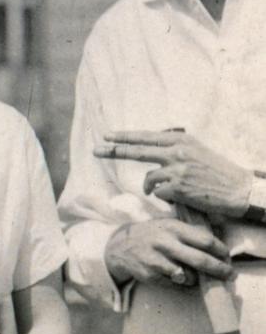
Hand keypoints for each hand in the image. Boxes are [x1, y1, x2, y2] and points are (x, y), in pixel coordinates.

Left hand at [96, 129, 252, 219]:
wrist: (237, 189)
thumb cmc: (216, 171)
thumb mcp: (195, 150)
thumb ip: (173, 148)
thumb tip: (151, 146)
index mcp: (179, 140)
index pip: (145, 137)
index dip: (124, 137)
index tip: (107, 136)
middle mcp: (176, 152)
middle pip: (137, 151)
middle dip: (114, 151)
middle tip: (96, 150)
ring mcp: (176, 169)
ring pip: (149, 179)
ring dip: (152, 188)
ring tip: (166, 191)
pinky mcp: (178, 187)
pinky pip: (159, 193)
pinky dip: (165, 197)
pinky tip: (180, 197)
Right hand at [102, 213, 230, 287]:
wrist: (120, 246)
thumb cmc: (152, 235)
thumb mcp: (169, 225)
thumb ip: (190, 232)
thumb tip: (219, 242)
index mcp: (172, 227)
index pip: (205, 240)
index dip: (221, 250)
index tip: (227, 257)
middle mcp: (164, 242)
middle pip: (200, 260)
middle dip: (219, 270)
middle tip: (229, 275)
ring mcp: (156, 260)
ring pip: (189, 276)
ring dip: (197, 279)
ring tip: (195, 275)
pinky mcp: (150, 275)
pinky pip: (175, 285)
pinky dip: (182, 284)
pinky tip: (180, 279)